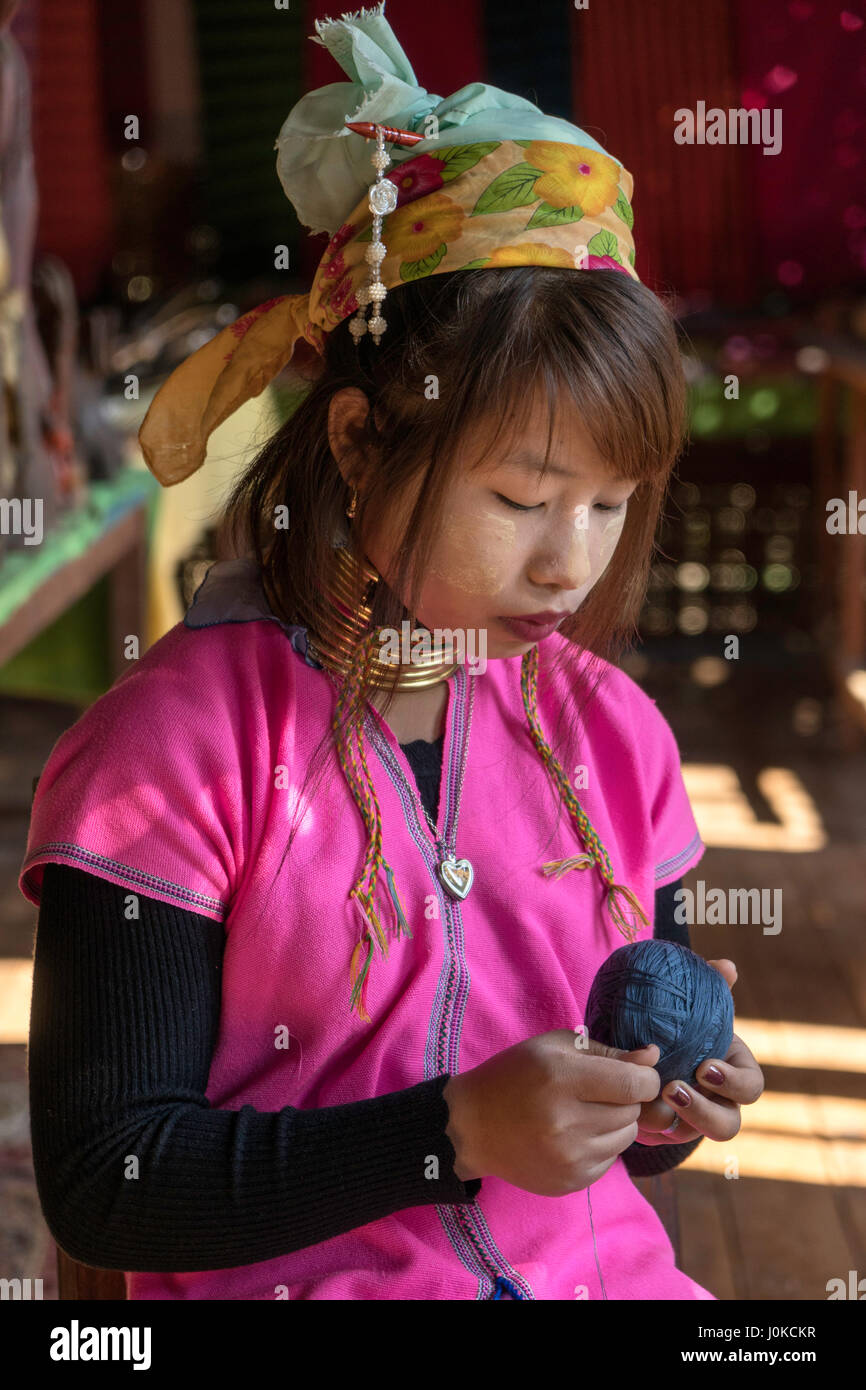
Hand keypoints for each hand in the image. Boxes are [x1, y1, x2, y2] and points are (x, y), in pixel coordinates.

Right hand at [443, 1030, 661, 1196]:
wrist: (471, 1126)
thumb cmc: (514, 1075)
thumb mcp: (554, 1047)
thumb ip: (607, 1051)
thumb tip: (654, 1056)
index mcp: (561, 1079)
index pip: (635, 1085)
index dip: (645, 1078)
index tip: (635, 1073)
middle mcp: (566, 1123)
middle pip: (632, 1111)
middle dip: (625, 1098)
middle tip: (597, 1090)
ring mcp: (568, 1159)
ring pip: (626, 1137)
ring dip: (615, 1122)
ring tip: (584, 1111)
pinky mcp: (569, 1183)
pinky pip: (610, 1160)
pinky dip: (601, 1145)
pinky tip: (574, 1134)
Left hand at [631, 958, 763, 1146]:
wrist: (642, 1039)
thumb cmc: (679, 1019)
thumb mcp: (694, 1004)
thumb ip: (711, 986)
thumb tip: (727, 966)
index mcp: (733, 1073)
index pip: (751, 1087)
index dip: (734, 1083)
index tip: (705, 1066)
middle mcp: (717, 1103)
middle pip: (727, 1125)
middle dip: (704, 1112)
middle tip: (673, 1088)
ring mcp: (690, 1122)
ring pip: (692, 1137)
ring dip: (672, 1121)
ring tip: (649, 1100)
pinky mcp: (661, 1129)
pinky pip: (658, 1137)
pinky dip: (645, 1124)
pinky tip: (629, 1105)